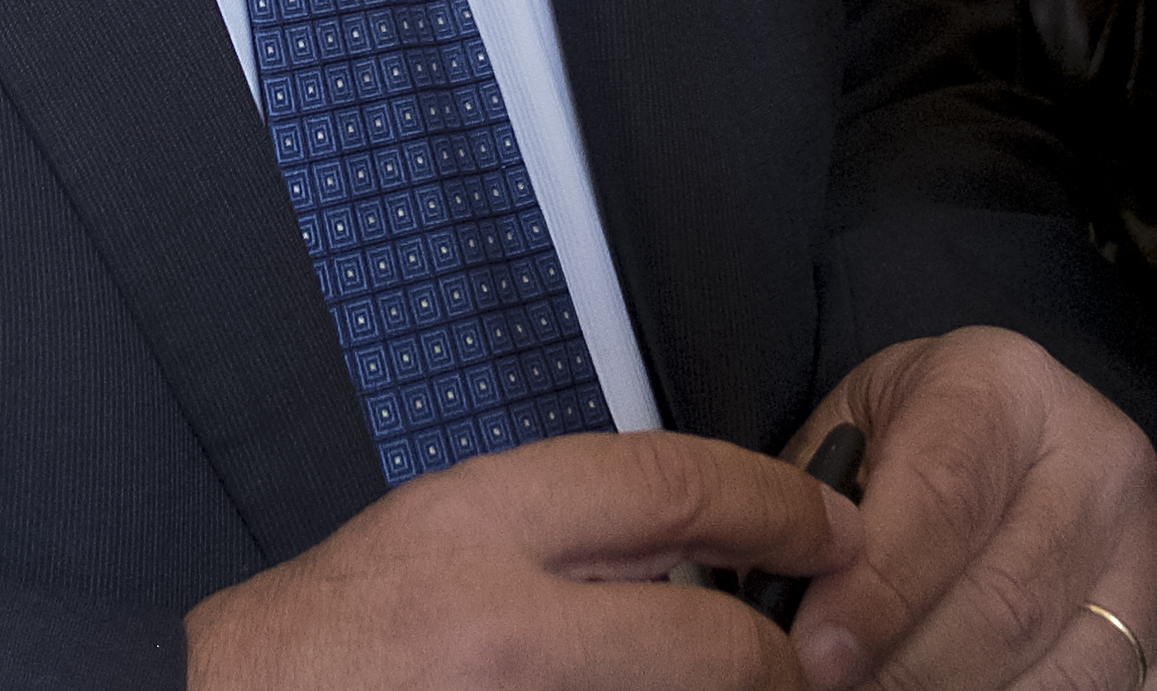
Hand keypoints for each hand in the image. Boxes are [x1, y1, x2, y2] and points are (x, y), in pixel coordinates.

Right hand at [183, 429, 861, 690]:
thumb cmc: (329, 646)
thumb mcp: (438, 543)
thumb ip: (556, 540)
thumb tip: (694, 558)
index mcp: (481, 526)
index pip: (670, 486)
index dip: (775, 504)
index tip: (828, 524)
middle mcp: (507, 624)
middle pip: (711, 642)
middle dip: (775, 662)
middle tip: (798, 665)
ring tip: (723, 687)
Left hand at [779, 329, 1156, 690]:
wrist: (1015, 445)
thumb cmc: (911, 445)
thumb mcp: (851, 439)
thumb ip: (817, 511)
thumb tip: (780, 610)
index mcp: (1007, 385)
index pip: (943, 499)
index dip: (877, 590)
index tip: (816, 653)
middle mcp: (1102, 458)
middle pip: (1004, 602)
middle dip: (908, 672)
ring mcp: (1156, 550)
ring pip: (1065, 670)